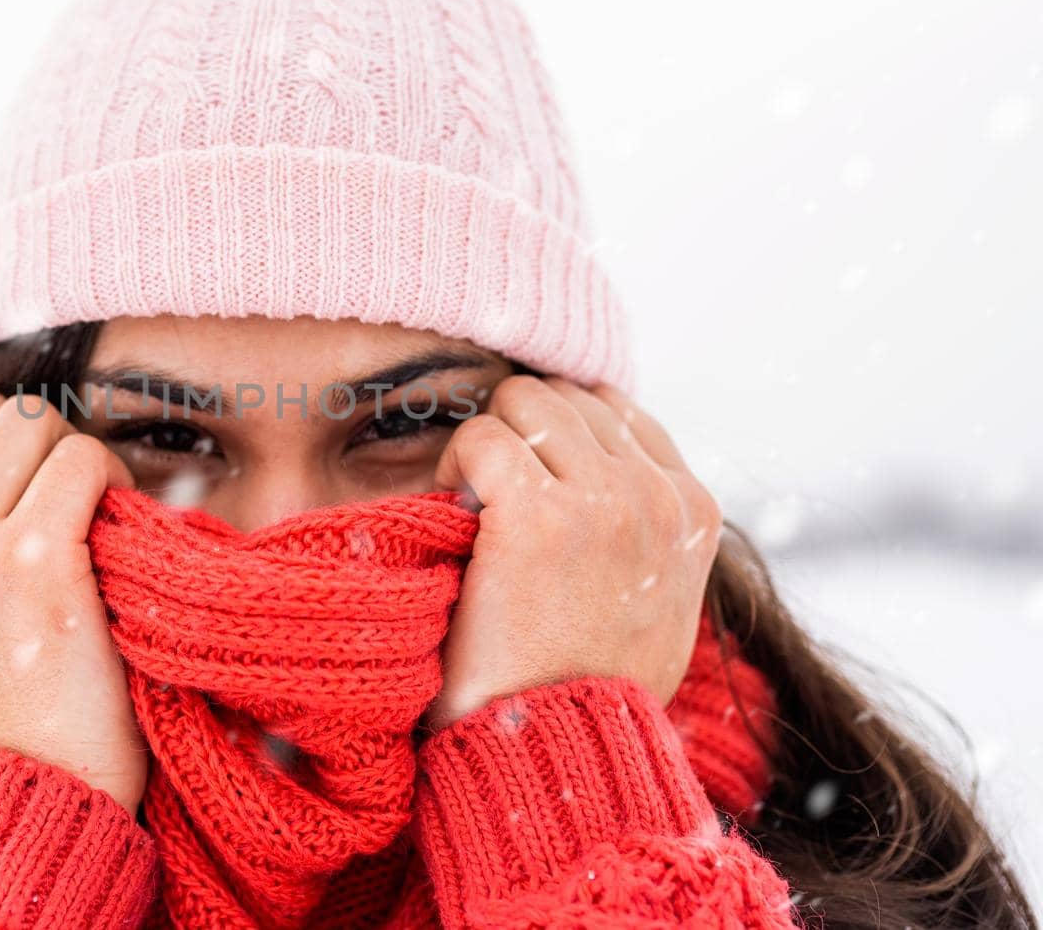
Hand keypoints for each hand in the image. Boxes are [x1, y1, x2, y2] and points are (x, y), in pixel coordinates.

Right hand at [0, 392, 147, 812]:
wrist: (20, 800)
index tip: (32, 489)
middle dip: (40, 444)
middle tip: (73, 497)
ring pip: (35, 423)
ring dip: (74, 456)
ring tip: (94, 510)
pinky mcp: (32, 557)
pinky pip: (83, 460)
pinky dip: (110, 478)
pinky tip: (119, 522)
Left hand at [425, 375, 721, 728]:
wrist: (558, 751)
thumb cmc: (589, 682)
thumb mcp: (655, 597)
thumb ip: (646, 526)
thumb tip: (602, 460)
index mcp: (693, 509)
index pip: (614, 408)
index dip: (556, 438)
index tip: (528, 485)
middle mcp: (657, 495)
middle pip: (563, 397)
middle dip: (520, 437)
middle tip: (495, 501)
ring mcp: (603, 500)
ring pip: (521, 402)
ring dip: (487, 447)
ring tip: (479, 512)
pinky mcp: (538, 514)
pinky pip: (480, 437)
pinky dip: (456, 467)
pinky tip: (458, 520)